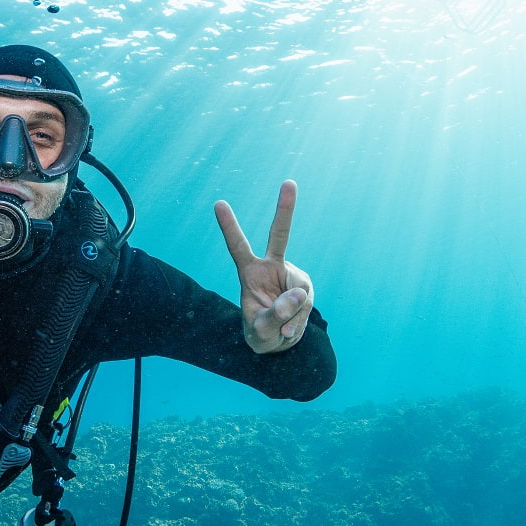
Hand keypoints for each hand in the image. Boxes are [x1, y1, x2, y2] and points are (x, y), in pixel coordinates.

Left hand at [214, 180, 314, 353]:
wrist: (280, 343)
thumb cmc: (261, 333)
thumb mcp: (260, 332)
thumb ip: (275, 315)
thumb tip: (298, 294)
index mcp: (249, 272)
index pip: (237, 246)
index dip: (229, 226)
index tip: (218, 203)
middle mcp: (271, 267)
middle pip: (280, 235)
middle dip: (285, 209)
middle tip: (289, 182)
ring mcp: (291, 276)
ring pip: (299, 291)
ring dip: (292, 314)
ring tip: (282, 328)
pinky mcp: (305, 287)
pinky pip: (307, 303)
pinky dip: (299, 320)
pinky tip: (290, 328)